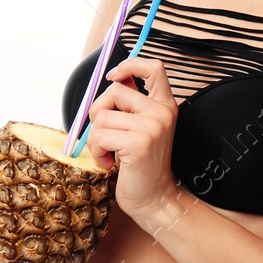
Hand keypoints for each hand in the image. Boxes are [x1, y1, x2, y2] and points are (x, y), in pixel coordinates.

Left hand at [84, 56, 181, 220]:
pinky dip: (97, 152)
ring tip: (111, 154)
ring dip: (97, 139)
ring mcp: (152, 127)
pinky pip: (99, 136)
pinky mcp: (139, 143)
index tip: (114, 75)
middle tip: (107, 136)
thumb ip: (130, 105)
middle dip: (99, 113)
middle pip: (114, 91)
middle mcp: (162, 112)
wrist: (153, 198)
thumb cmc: (140, 165)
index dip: (131, 64)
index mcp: (165, 105)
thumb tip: (113, 80)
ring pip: (102, 116)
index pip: (154, 67)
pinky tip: (111, 163)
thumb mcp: (139, 129)